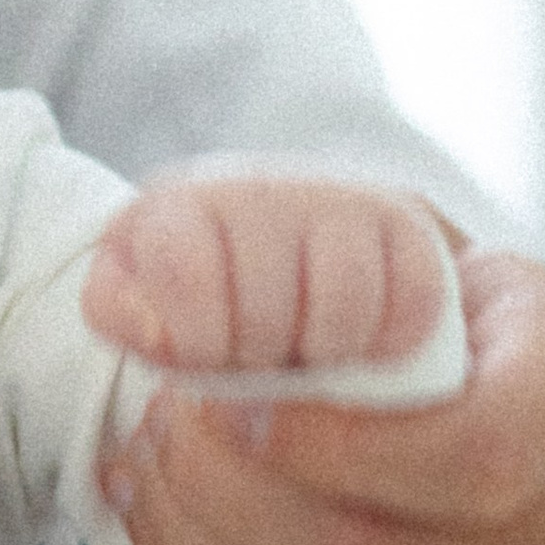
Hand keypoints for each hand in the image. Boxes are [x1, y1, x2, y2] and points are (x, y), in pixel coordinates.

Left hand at [85, 175, 447, 373]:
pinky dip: (389, 341)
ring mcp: (335, 198)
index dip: (200, 340)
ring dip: (324, 354)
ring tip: (304, 351)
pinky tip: (358, 341)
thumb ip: (131, 320)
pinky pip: (412, 302)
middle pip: (266, 314)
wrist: (266, 261)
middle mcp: (257, 186)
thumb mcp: (140, 309)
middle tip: (256, 357)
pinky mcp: (403, 222)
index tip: (204, 355)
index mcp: (173, 208)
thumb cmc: (192, 302)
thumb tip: (162, 336)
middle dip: (261, 358)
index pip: (182, 269)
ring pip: (342, 306)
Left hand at [98, 245, 544, 544]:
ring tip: (156, 468)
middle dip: (223, 486)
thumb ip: (314, 257)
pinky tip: (178, 530)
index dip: (332, 445)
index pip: (473, 457)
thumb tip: (166, 301)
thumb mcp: (427, 254)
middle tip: (165, 420)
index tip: (233, 400)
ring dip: (198, 544)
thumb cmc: (464, 335)